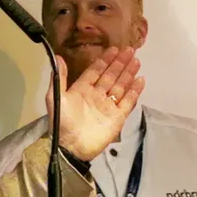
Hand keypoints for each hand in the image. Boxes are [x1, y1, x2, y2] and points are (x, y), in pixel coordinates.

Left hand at [46, 46, 144, 161]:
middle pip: (111, 76)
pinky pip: (128, 101)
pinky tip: (140, 80)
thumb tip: (58, 57)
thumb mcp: (56, 97)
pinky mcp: (117, 117)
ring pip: (121, 86)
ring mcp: (108, 105)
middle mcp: (97, 95)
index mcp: (82, 89)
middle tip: (130, 50)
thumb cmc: (62, 122)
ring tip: (136, 61)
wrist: (72, 146)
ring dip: (128, 73)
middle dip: (120, 63)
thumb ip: (59, 77)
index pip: (96, 71)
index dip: (105, 60)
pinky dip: (134, 91)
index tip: (113, 49)